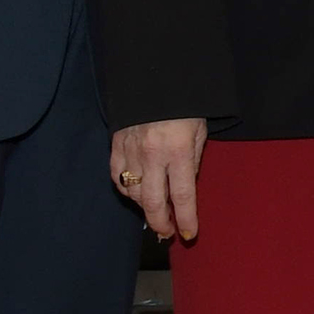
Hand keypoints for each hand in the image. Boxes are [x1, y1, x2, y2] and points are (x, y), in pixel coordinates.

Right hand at [109, 117, 207, 240]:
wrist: (155, 79)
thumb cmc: (186, 108)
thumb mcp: (199, 134)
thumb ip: (191, 163)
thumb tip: (184, 194)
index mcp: (178, 150)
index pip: (182, 195)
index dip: (185, 219)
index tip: (189, 234)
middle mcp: (152, 154)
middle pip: (152, 201)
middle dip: (161, 222)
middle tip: (167, 233)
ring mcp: (130, 150)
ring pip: (132, 192)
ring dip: (144, 206)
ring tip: (156, 211)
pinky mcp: (115, 145)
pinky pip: (117, 176)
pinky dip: (127, 189)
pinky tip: (136, 192)